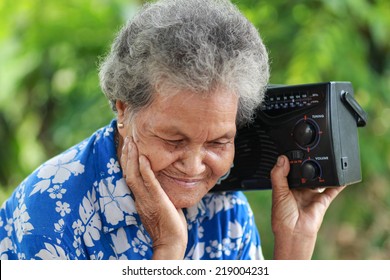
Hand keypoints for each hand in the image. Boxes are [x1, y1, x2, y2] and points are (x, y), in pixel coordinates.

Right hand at [120, 137, 187, 258]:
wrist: (172, 242)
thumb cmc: (169, 225)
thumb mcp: (162, 204)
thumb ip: (159, 192)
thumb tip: (164, 182)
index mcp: (140, 198)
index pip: (130, 176)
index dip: (127, 161)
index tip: (128, 146)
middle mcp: (139, 197)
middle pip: (128, 172)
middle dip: (127, 155)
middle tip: (127, 138)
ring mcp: (146, 199)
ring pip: (134, 175)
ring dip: (132, 158)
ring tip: (131, 142)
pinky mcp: (157, 201)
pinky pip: (149, 183)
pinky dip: (145, 170)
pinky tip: (144, 157)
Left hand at [271, 155, 344, 258]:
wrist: (294, 232)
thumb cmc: (282, 217)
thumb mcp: (277, 192)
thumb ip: (279, 175)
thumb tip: (282, 159)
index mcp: (286, 187)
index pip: (290, 170)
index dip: (291, 162)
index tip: (293, 151)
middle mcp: (299, 189)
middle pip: (306, 173)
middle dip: (307, 164)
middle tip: (309, 153)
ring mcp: (312, 194)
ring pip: (319, 179)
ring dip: (322, 171)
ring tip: (323, 159)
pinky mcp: (322, 200)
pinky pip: (332, 189)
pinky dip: (338, 183)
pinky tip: (341, 175)